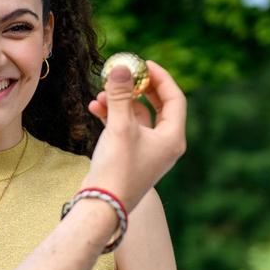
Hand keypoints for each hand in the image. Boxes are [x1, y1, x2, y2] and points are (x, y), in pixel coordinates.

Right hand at [84, 60, 186, 206]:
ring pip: (138, 117)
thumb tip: (121, 67)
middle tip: (127, 73)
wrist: (102, 205)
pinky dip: (113, 117)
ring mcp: (149, 152)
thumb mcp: (119, 127)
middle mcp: (165, 145)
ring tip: (100, 94)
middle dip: (140, 88)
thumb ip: (119, 95)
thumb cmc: (117, 168)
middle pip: (158, 106)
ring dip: (120, 103)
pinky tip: (94, 108)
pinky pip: (127, 129)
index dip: (161, 78)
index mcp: (173, 138)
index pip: (175, 99)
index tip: (145, 63)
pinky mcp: (132, 157)